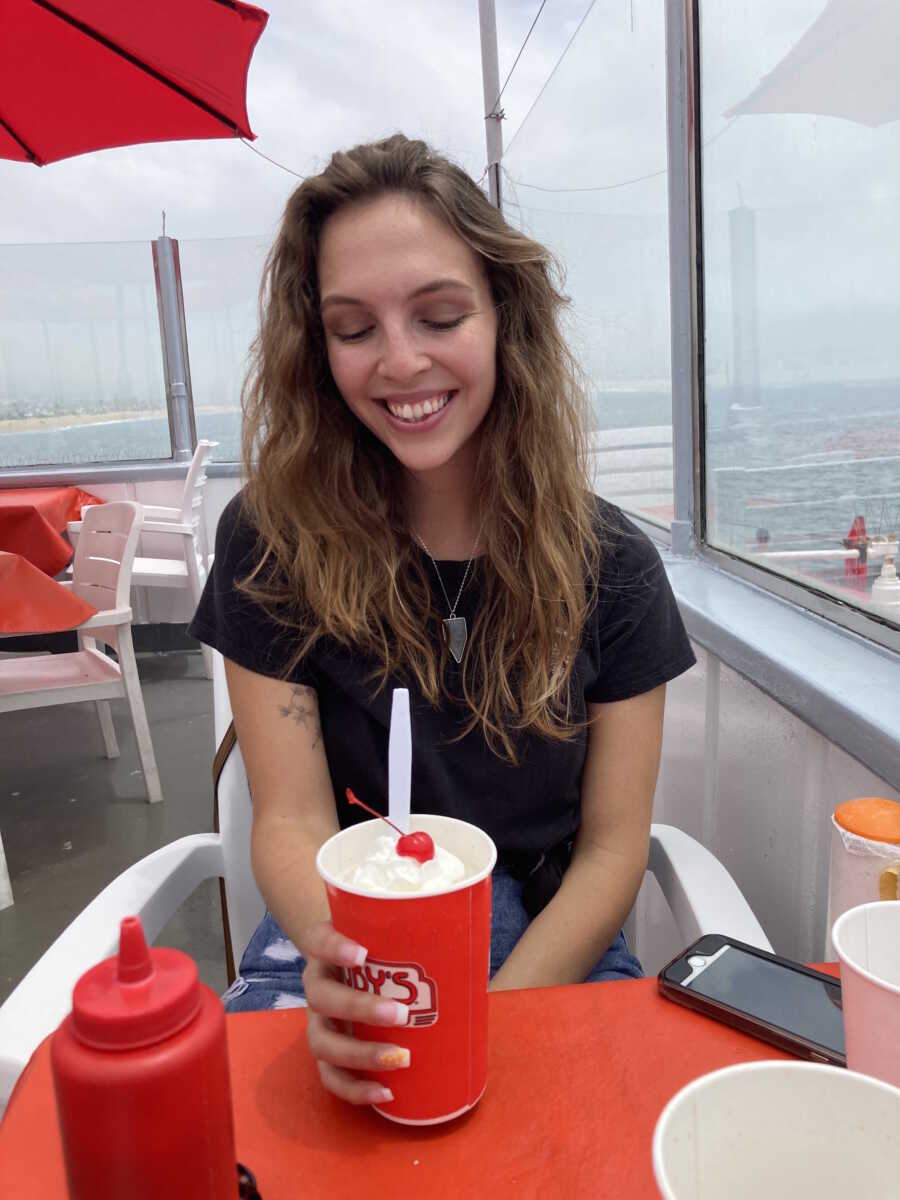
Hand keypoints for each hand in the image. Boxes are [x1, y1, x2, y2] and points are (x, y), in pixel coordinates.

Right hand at [299, 921, 410, 1104]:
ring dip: (360, 1054)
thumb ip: (412, 939)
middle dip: (359, 1008)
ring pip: (322, 1042)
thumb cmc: (377, 950)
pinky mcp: (326, 1052)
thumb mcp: (384, 937)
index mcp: (325, 950)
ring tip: (399, 1058)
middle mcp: (317, 984)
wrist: (349, 967)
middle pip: (322, 997)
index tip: (362, 954)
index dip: (334, 948)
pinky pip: (331, 1076)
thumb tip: (468, 951)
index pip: (319, 941)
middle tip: (400, 1015)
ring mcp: (318, 1021)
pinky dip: (355, 1089)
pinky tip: (386, 1092)